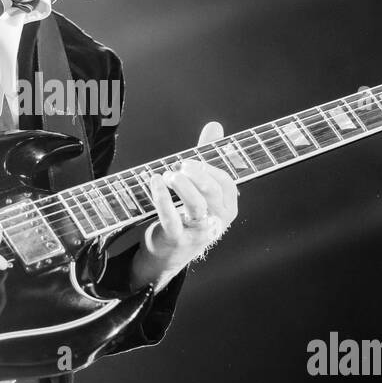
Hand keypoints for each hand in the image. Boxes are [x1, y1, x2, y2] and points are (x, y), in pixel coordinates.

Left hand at [130, 121, 238, 289]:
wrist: (165, 256)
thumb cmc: (185, 217)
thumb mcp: (198, 190)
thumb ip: (206, 159)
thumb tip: (215, 126)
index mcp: (226, 209)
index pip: (226, 183)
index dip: (209, 168)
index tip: (191, 161)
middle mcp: (216, 222)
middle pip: (213, 193)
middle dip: (197, 174)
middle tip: (180, 166)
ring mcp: (197, 233)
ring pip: (196, 207)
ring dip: (182, 186)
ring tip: (169, 175)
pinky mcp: (176, 240)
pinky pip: (171, 218)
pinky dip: (161, 198)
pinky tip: (154, 182)